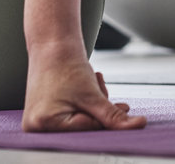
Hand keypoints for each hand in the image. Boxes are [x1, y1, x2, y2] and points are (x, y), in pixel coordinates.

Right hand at [22, 43, 145, 132]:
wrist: (52, 44)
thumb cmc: (65, 64)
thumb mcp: (92, 95)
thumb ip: (114, 116)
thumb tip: (136, 126)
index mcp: (45, 123)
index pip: (86, 130)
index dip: (106, 118)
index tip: (122, 107)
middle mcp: (38, 126)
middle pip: (82, 127)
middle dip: (98, 108)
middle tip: (101, 88)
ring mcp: (39, 119)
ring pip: (79, 119)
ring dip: (92, 103)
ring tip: (92, 81)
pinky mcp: (44, 112)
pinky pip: (71, 114)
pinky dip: (83, 102)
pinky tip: (85, 87)